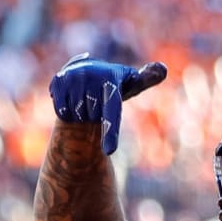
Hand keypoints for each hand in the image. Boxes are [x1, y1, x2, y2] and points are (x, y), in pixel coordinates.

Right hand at [49, 53, 167, 154]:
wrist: (83, 73)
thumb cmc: (112, 84)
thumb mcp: (130, 84)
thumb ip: (146, 79)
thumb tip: (163, 69)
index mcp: (111, 80)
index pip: (112, 112)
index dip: (111, 132)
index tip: (110, 151)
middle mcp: (92, 76)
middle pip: (93, 118)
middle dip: (95, 116)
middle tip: (96, 102)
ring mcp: (73, 77)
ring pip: (78, 116)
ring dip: (81, 114)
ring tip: (85, 100)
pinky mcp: (57, 81)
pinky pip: (63, 112)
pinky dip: (67, 112)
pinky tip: (72, 100)